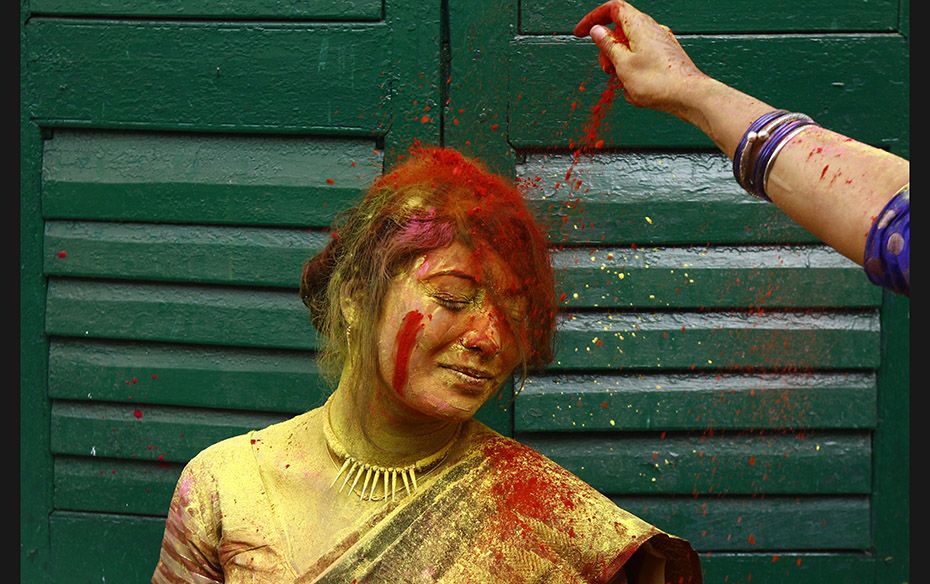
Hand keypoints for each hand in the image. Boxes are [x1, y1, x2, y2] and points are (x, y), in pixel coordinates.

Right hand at [573, 0, 706, 116]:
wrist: (689, 96)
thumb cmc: (658, 82)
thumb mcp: (622, 64)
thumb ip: (607, 45)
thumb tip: (597, 31)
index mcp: (639, 25)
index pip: (612, 8)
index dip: (593, 18)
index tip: (581, 32)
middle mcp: (653, 29)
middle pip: (621, 29)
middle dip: (607, 48)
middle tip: (606, 68)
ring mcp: (661, 42)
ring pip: (631, 45)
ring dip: (620, 62)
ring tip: (622, 81)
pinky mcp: (667, 56)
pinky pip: (643, 58)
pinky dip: (633, 69)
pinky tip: (635, 88)